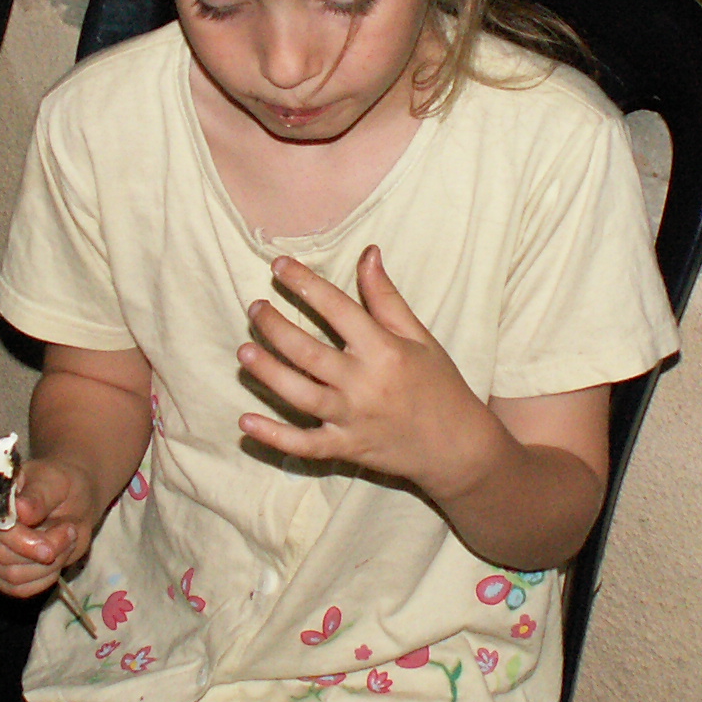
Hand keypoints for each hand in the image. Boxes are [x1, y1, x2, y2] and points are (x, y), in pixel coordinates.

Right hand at [0, 453, 105, 598]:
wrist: (72, 498)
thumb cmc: (60, 485)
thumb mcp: (55, 482)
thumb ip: (38, 496)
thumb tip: (20, 509)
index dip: (24, 542)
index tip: (51, 546)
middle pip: (4, 558)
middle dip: (45, 550)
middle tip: (69, 531)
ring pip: (13, 578)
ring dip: (48, 566)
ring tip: (65, 541)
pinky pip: (19, 589)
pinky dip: (44, 579)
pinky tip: (57, 559)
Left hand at [238, 248, 493, 499]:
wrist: (458, 447)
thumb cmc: (440, 385)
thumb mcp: (420, 336)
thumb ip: (386, 298)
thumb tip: (368, 254)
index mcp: (383, 350)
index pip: (336, 308)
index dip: (305, 284)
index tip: (278, 265)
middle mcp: (364, 383)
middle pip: (308, 351)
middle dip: (275, 327)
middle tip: (254, 308)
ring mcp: (352, 418)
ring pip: (299, 394)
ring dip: (268, 372)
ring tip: (244, 352)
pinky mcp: (345, 447)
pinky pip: (304, 444)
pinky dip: (274, 437)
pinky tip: (245, 423)